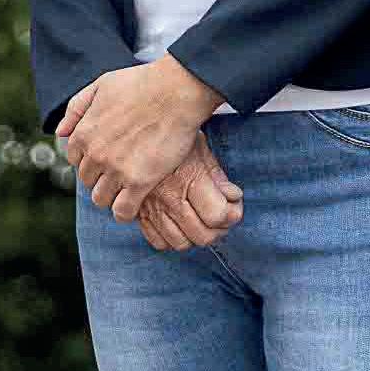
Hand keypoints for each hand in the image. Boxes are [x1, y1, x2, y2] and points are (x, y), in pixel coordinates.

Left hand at [59, 56, 224, 222]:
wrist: (177, 90)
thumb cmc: (144, 83)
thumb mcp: (103, 84)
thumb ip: (76, 107)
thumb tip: (60, 131)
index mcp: (84, 133)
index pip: (76, 159)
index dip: (91, 158)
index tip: (106, 156)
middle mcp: (96, 155)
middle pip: (88, 181)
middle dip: (101, 176)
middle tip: (121, 169)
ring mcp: (117, 170)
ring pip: (101, 199)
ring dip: (111, 195)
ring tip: (127, 187)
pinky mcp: (140, 182)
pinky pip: (123, 210)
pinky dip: (125, 211)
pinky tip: (134, 203)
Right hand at [138, 133, 243, 252]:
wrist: (134, 127)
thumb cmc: (172, 132)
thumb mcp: (200, 147)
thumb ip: (216, 175)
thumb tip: (233, 197)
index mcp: (189, 178)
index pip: (217, 215)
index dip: (233, 213)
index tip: (234, 204)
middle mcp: (169, 198)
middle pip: (202, 235)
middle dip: (220, 229)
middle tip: (224, 215)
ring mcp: (151, 208)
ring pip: (180, 243)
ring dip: (197, 236)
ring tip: (204, 220)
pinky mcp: (137, 213)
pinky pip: (158, 242)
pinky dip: (173, 239)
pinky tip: (181, 224)